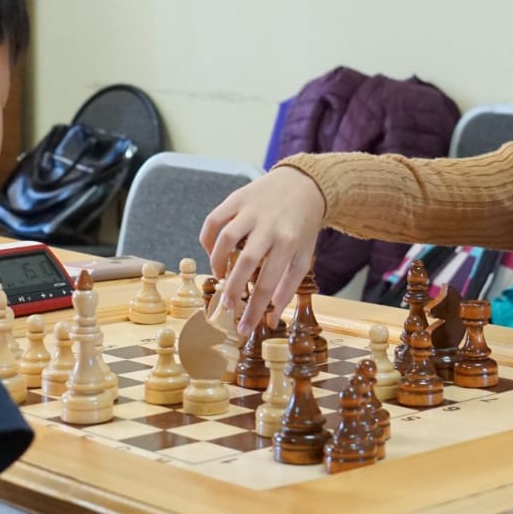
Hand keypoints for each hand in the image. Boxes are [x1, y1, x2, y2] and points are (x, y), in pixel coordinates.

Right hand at [199, 166, 325, 335]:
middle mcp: (269, 225)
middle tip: (227, 306)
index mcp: (289, 243)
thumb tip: (272, 319)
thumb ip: (288, 288)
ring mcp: (251, 210)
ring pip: (225, 239)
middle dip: (233, 289)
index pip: (268, 284)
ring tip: (221, 277)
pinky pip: (214, 220)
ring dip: (217, 263)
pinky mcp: (237, 197)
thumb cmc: (303, 226)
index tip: (243, 329)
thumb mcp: (304, 257)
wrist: (305, 184)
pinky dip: (207, 239)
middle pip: (245, 263)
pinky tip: (212, 253)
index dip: (254, 310)